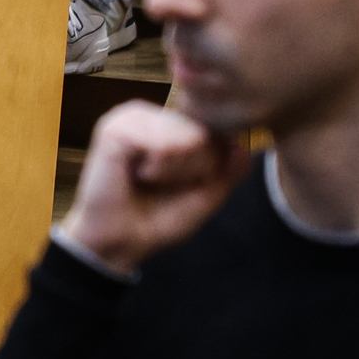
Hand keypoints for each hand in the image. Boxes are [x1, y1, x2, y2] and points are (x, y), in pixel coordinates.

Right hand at [59, 100, 248, 274]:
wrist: (122, 243)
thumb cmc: (159, 218)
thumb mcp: (206, 196)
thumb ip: (229, 172)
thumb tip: (244, 148)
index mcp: (169, 125)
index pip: (214, 134)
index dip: (206, 167)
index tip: (179, 185)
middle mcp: (151, 115)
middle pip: (202, 135)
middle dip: (190, 170)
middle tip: (158, 184)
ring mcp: (131, 118)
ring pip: (185, 137)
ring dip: (172, 171)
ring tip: (144, 178)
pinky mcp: (114, 129)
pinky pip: (161, 145)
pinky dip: (155, 169)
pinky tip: (133, 174)